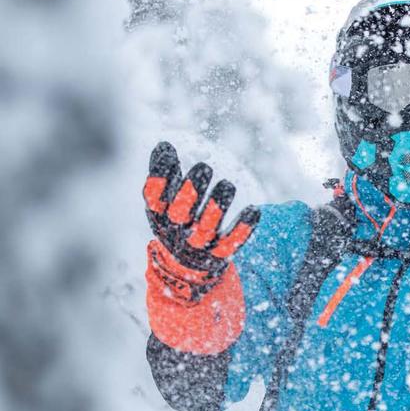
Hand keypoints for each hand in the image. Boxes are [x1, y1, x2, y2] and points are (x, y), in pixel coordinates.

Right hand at [143, 141, 259, 300]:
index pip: (154, 198)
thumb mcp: (165, 199)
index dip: (159, 178)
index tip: (169, 154)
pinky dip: (242, 229)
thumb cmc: (176, 219)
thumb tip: (163, 145)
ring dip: (216, 207)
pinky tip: (253, 210)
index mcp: (159, 215)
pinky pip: (231, 244)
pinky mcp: (219, 254)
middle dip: (191, 190)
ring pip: (205, 229)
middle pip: (180, 213)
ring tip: (227, 184)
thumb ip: (164, 173)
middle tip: (205, 166)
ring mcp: (197, 245)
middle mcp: (175, 231)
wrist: (186, 265)